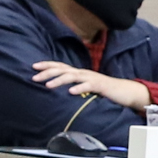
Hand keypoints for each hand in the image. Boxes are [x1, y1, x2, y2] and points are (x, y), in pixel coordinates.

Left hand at [32, 61, 150, 113]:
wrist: (124, 91)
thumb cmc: (102, 90)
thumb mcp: (84, 87)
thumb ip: (73, 86)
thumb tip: (57, 90)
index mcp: (78, 73)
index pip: (59, 66)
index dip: (46, 65)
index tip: (33, 67)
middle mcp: (83, 73)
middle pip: (62, 69)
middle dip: (47, 72)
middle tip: (34, 77)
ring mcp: (91, 78)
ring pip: (73, 76)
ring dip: (59, 80)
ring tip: (48, 85)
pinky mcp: (100, 85)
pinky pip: (89, 85)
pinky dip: (79, 88)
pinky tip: (70, 92)